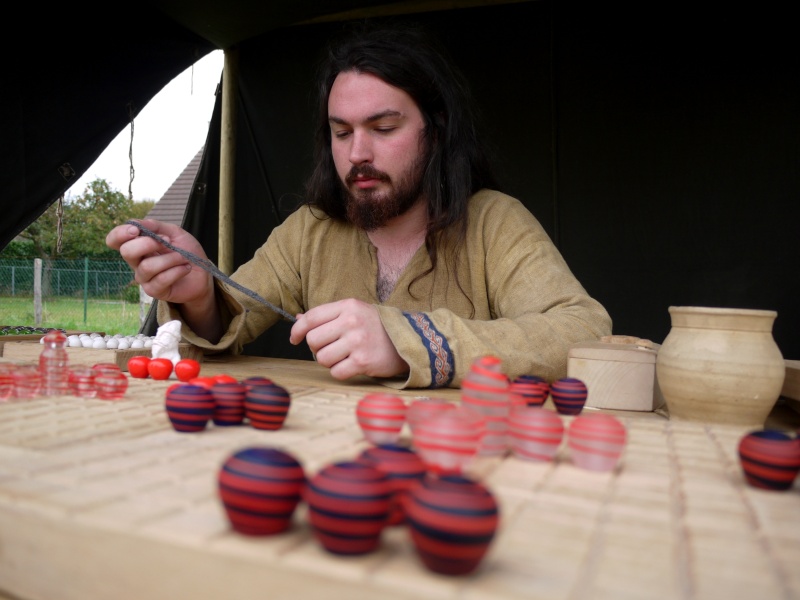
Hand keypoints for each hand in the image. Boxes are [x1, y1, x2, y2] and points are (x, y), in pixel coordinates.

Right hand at [106, 219, 220, 340]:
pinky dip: (177, 271)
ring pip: (147, 266)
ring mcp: (144, 278)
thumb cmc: (186, 251)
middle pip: (127, 252)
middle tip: (167, 241)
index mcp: (138, 246)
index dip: (119, 234)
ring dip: (170, 259)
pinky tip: (186, 268)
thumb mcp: (175, 233)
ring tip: (183, 257)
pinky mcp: (154, 291)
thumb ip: (156, 226)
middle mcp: (137, 262)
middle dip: (148, 243)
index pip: (114, 240)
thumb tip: (136, 223)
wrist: (203, 273)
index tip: (135, 230)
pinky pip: (161, 279)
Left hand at [289, 298, 408, 380]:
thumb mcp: (354, 312)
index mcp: (348, 306)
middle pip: (313, 340)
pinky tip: (351, 365)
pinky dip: (340, 371)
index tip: (294, 338)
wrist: (409, 340)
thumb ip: (327, 316)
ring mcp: (357, 342)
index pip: (311, 317)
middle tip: (329, 348)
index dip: (297, 330)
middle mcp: (351, 322)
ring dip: (329, 361)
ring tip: (343, 356)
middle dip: (316, 348)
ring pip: (322, 358)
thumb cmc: (377, 327)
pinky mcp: (363, 361)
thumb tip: (298, 319)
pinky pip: (335, 372)